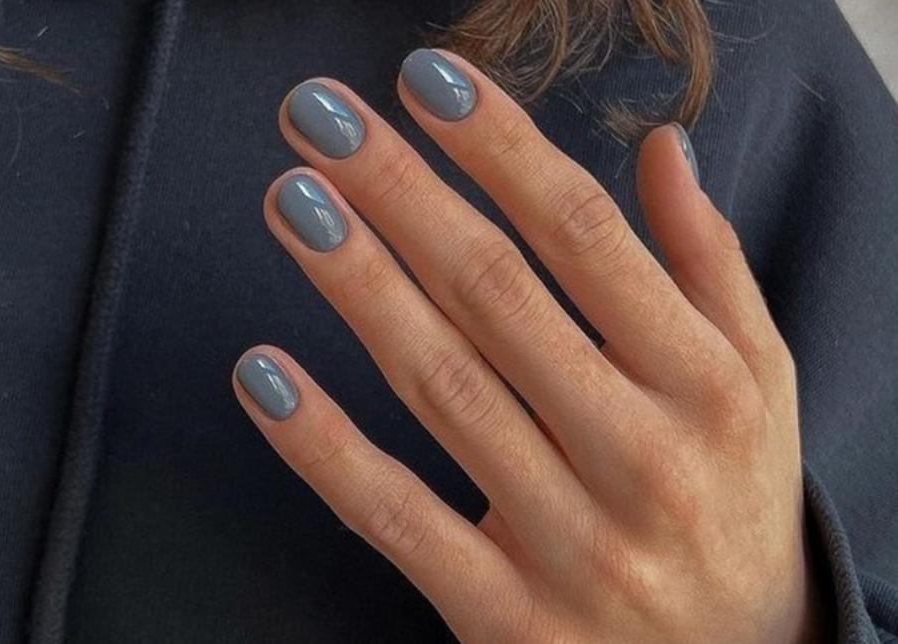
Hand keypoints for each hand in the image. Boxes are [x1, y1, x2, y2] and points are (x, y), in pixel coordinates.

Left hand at [233, 49, 823, 641]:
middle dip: (402, 192)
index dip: (500, 149)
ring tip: (292, 199)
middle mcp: (642, 458)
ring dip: (358, 285)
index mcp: (707, 385)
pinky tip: (261, 370)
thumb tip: (663, 146)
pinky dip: (323, 446)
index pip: (586, 239)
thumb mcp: (760, 383)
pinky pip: (397, 520)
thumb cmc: (733, 501)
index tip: (426, 82)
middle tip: (320, 117)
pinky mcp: (506, 619)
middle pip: (498, 296)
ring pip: (443, 389)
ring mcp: (571, 544)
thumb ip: (710, 263)